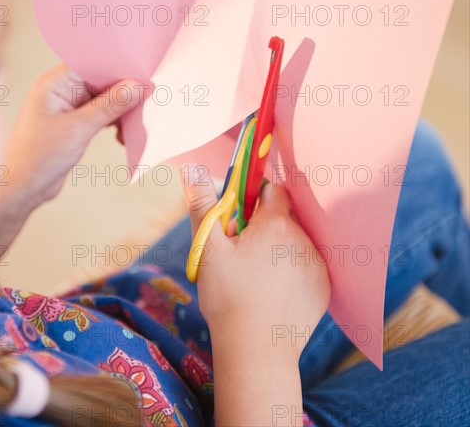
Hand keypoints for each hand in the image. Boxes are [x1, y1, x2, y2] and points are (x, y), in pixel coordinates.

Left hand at [2, 64, 140, 211]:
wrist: (23, 189)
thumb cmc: (39, 157)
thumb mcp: (79, 129)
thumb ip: (110, 105)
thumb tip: (137, 86)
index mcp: (54, 83)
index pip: (93, 64)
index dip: (118, 69)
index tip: (143, 76)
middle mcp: (60, 91)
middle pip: (100, 81)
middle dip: (123, 92)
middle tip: (145, 103)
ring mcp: (67, 108)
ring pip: (103, 100)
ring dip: (119, 111)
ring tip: (132, 125)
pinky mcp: (74, 125)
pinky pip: (100, 116)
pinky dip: (113, 123)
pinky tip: (122, 136)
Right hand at [181, 165, 329, 357]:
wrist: (256, 350)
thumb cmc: (227, 296)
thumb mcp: (208, 247)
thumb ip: (202, 203)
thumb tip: (192, 166)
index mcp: (275, 223)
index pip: (272, 191)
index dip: (254, 202)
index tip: (240, 221)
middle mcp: (303, 237)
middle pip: (284, 218)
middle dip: (265, 228)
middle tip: (243, 255)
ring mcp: (317, 263)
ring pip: (295, 242)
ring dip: (280, 250)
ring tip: (258, 278)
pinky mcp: (324, 287)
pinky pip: (307, 266)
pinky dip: (293, 272)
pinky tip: (275, 293)